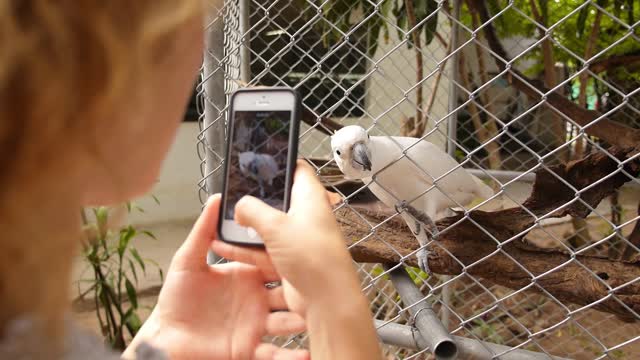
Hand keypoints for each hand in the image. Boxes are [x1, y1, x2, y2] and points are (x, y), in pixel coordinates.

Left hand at [124, 195, 308, 359]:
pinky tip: (305, 355)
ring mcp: (256, 325)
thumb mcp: (187, 260)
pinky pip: (275, 354)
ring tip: (314, 319)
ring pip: (287, 322)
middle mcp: (257, 300)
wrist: (167, 336)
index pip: (273, 264)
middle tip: (320, 286)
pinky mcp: (250, 349)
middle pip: (288, 293)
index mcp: (247, 277)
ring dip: (302, 321)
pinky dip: (291, 357)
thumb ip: (203, 231)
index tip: (304, 250)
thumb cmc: (177, 298)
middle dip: (303, 291)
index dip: (288, 258)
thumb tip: (216, 198)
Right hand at [211, 161, 359, 310]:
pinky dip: (247, 248)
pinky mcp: (290, 259)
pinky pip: (264, 249)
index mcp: (310, 197)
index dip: (280, 162)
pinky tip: (226, 246)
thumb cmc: (315, 258)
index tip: (259, 160)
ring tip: (222, 221)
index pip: (297, 169)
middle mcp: (306, 215)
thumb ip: (253, 211)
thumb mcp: (276, 226)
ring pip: (267, 225)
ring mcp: (297, 238)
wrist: (326, 300)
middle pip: (277, 199)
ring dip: (247, 226)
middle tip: (233, 193)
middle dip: (254, 198)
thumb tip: (240, 206)